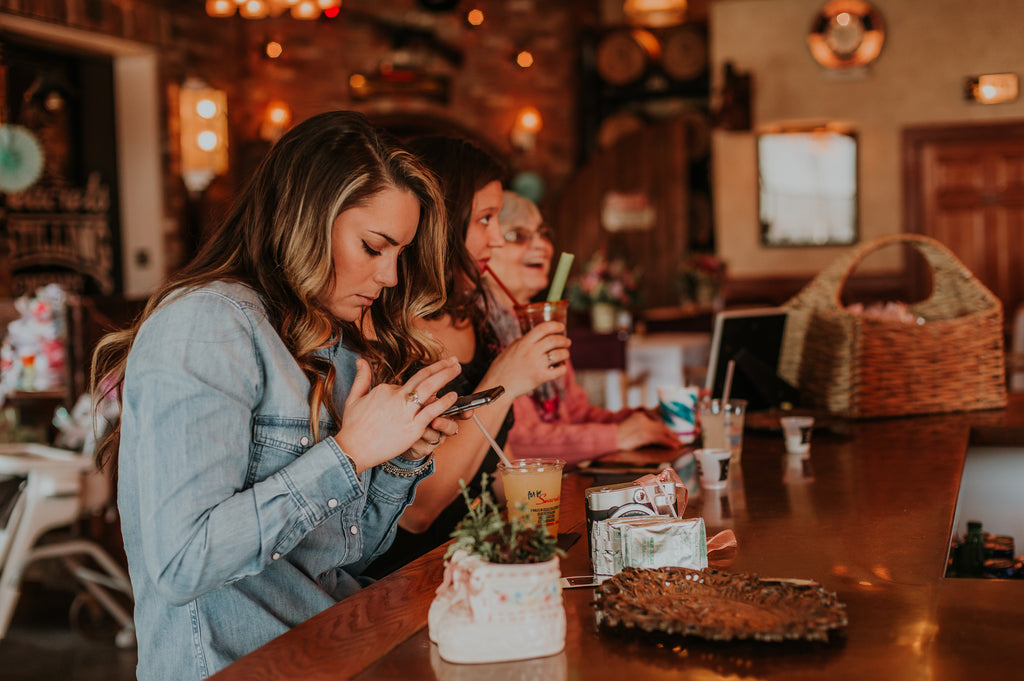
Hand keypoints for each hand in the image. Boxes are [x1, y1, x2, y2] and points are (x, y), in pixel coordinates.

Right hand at [334, 357, 461, 470]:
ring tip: (457, 368)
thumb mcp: (354, 398)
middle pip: (423, 377)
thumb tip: (361, 360)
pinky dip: (444, 402)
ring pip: (429, 388)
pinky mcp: (413, 427)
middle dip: (441, 366)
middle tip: (453, 360)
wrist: (352, 449)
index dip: (417, 386)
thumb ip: (362, 378)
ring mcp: (406, 412)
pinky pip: (432, 411)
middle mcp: (397, 397)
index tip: (426, 386)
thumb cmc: (353, 427)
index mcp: (385, 389)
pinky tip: (454, 395)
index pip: (407, 384)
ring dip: (445, 376)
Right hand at [482, 321, 571, 398]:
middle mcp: (531, 352)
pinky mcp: (541, 377)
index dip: (555, 325)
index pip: (543, 328)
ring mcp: (537, 365)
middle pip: (554, 340)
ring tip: (566, 353)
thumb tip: (535, 337)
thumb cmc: (502, 368)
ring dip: (565, 353)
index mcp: (523, 343)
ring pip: (559, 354)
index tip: (561, 326)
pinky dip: (563, 367)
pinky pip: (559, 370)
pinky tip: (562, 366)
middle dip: (564, 340)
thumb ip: (523, 342)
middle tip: (567, 341)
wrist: (498, 386)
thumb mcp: (510, 349)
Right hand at [615, 411, 680, 450]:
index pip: (656, 421)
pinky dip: (667, 442)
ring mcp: (643, 425)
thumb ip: (640, 428)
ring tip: (679, 444)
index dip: (665, 429)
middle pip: (661, 426)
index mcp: (639, 416)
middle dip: (671, 434)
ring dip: (672, 438)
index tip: (672, 434)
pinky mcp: (643, 433)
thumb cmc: (616, 437)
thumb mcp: (629, 428)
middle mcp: (642, 418)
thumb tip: (651, 438)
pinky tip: (673, 446)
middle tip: (679, 440)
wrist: (608, 438)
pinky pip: (659, 438)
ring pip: (662, 431)